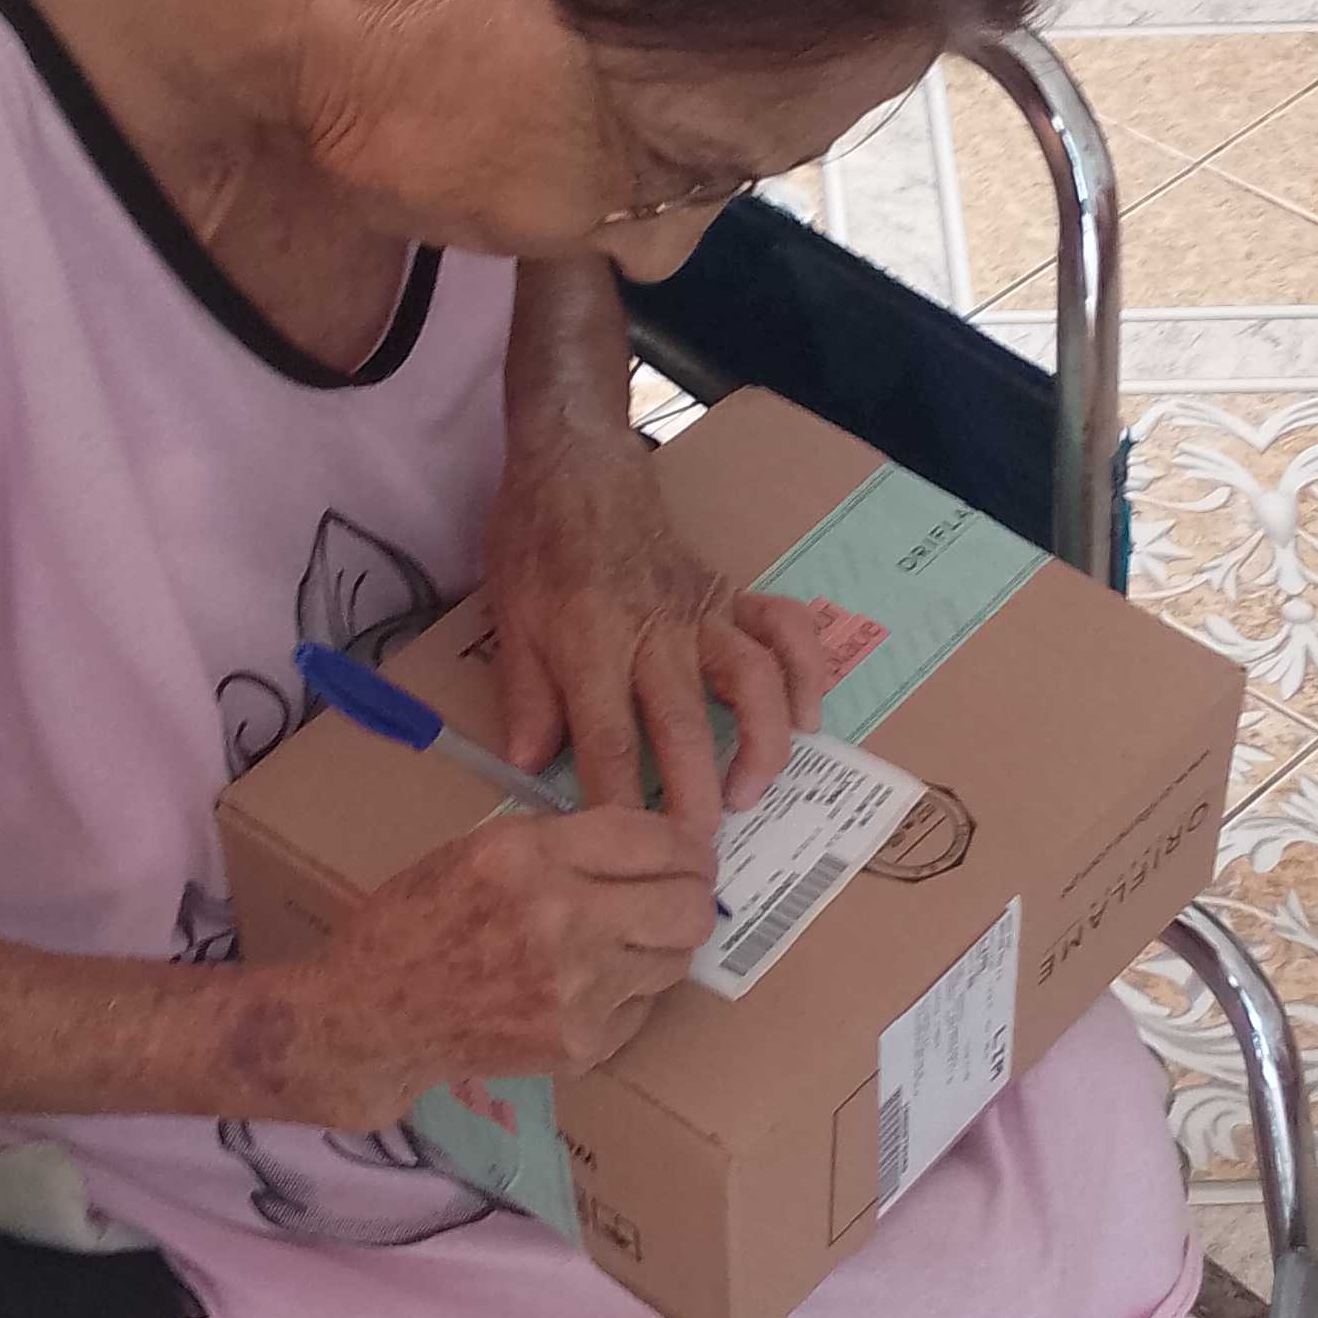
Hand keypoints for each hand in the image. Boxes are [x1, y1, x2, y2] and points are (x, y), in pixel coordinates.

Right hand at [295, 808, 719, 1131]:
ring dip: (659, 947)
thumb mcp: (478, 849)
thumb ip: (562, 841)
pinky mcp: (579, 1043)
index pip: (656, 839)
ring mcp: (575, 988)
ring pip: (676, 960)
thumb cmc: (414, 921)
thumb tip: (651, 843)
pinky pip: (641, 1009)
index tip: (694, 852)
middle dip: (695, 896)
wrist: (371, 1016)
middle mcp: (561, 917)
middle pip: (689, 905)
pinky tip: (581, 988)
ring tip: (624, 942)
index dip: (689, 845)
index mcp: (530, 854)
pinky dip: (623, 996)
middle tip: (681, 896)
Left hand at [486, 427, 828, 849]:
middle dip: (693, 799)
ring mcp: (702, 612)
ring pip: (751, 681)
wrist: (578, 462)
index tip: (626, 850)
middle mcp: (654, 632)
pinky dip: (806, 673)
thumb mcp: (509, 617)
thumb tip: (530, 769)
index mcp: (590, 642)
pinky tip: (807, 720)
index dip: (619, 802)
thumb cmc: (535, 541)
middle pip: (683, 727)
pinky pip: (784, 631)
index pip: (609, 740)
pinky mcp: (731, 594)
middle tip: (697, 855)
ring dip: (759, 744)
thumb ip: (526, 695)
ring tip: (750, 795)